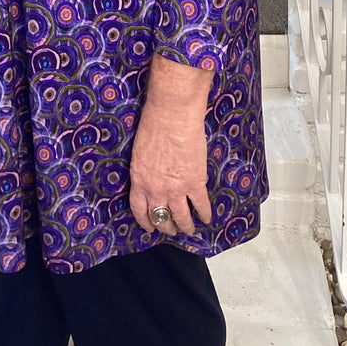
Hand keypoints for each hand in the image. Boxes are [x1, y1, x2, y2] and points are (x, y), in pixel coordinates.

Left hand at [129, 95, 211, 235]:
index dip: (145, 221)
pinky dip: (205, 214)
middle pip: (161, 217)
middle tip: (172, 230)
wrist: (171, 115)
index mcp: (139, 180)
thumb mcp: (140, 152)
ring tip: (189, 230)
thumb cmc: (153, 124)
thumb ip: (145, 169)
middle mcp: (156, 190)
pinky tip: (207, 218)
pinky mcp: (195, 183)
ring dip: (186, 226)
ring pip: (181, 218)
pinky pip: (201, 206)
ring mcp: (176, 189)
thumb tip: (153, 176)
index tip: (149, 228)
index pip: (139, 209)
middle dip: (166, 227)